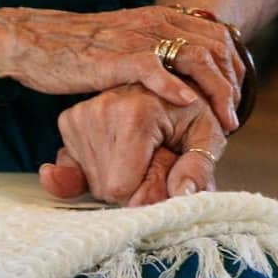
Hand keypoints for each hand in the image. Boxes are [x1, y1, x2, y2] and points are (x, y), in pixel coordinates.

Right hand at [0, 5, 244, 131]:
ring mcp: (137, 38)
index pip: (217, 37)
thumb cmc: (79, 48)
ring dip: (215, 91)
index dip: (234, 68)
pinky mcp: (115, 57)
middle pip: (215, 48)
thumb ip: (153, 50)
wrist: (34, 39)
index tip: (236, 98)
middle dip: (233, 85)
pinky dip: (174, 86)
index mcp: (161, 18)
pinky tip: (188, 103)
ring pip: (195, 58)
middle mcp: (156, 23)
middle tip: (235, 117)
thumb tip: (176, 74)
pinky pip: (153, 68)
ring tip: (224, 121)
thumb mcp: (125, 42)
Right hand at [39, 84, 225, 205]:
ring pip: (92, 180)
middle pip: (106, 187)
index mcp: (135, 113)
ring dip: (117, 176)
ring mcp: (80, 114)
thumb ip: (198, 168)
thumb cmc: (190, 112)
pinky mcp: (69, 120)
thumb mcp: (208, 136)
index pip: (121, 187)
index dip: (145, 192)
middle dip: (132, 185)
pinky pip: (75, 168)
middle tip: (153, 159)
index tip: (163, 171)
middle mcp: (101, 109)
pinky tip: (118, 152)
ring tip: (139, 151)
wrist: (168, 84)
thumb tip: (182, 193)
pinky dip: (98, 168)